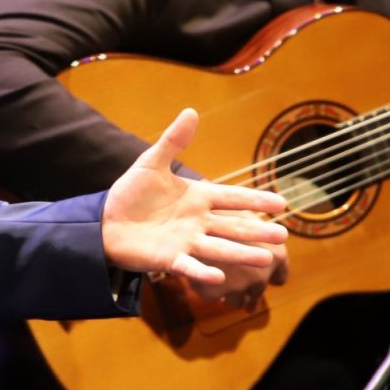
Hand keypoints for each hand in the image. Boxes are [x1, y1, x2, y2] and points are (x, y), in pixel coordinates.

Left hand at [102, 108, 288, 301]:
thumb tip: (191, 111)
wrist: (106, 221)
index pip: (232, 197)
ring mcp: (185, 242)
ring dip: (241, 254)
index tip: (282, 203)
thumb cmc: (132, 193)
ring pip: (219, 248)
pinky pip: (188, 266)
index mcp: (197, 197)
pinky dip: (203, 272)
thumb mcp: (151, 163)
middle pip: (233, 226)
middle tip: (283, 236)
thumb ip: (173, 141)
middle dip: (257, 231)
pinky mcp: (168, 259)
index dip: (256, 200)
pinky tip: (220, 278)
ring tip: (264, 259)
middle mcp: (197, 222)